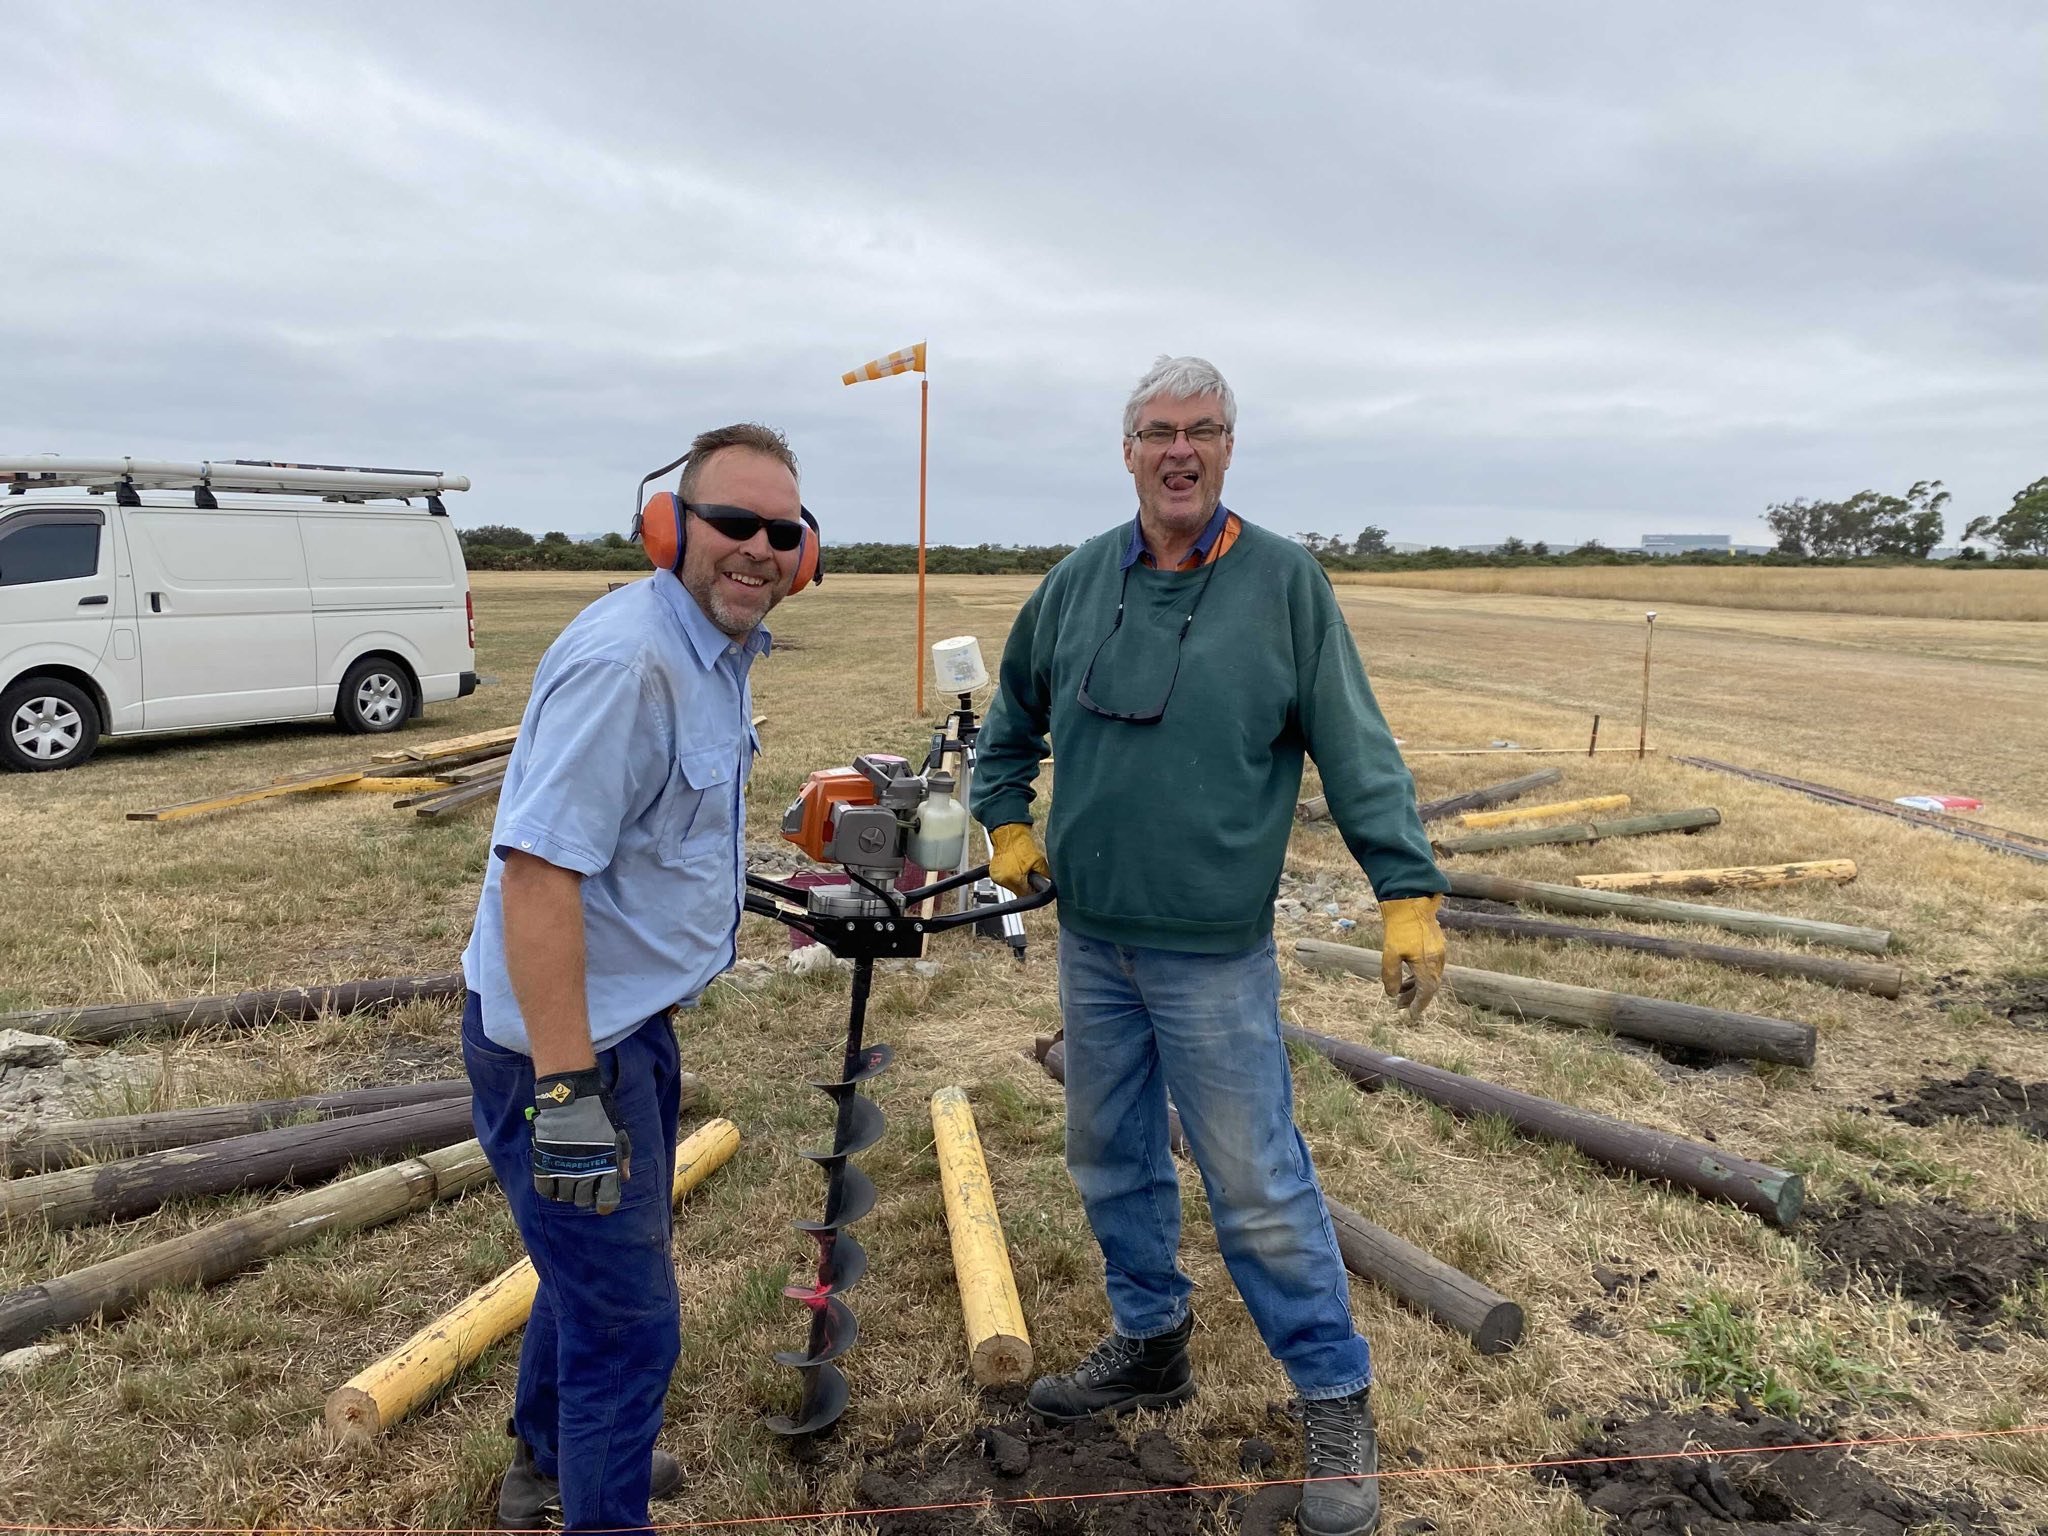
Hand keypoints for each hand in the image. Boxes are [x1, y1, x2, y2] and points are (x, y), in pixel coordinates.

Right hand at [530, 1069, 630, 1213]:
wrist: (571, 1098)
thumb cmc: (599, 1113)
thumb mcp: (618, 1134)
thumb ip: (622, 1158)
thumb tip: (624, 1177)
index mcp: (606, 1166)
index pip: (607, 1199)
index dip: (605, 1204)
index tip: (603, 1203)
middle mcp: (585, 1172)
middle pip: (583, 1200)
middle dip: (585, 1196)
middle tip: (584, 1185)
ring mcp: (564, 1169)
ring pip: (564, 1196)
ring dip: (567, 1192)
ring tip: (569, 1180)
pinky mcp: (545, 1164)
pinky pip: (544, 1190)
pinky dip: (549, 1189)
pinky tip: (554, 1182)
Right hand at [989, 822, 1050, 896]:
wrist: (1009, 834)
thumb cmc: (1022, 844)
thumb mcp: (1039, 861)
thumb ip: (1044, 877)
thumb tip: (1048, 886)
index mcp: (1014, 878)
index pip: (1026, 895)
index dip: (1033, 891)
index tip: (1036, 886)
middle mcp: (1003, 880)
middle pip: (1018, 892)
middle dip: (1025, 886)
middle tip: (1029, 875)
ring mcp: (997, 877)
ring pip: (1011, 887)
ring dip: (1017, 882)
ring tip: (1021, 869)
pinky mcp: (993, 874)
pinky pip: (1005, 881)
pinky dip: (1010, 877)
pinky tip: (1014, 868)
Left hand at [1379, 895, 1446, 1018]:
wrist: (1410, 901)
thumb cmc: (1398, 928)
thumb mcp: (1390, 954)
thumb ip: (1391, 976)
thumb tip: (1392, 994)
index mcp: (1428, 964)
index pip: (1427, 992)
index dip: (1419, 1004)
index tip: (1411, 1015)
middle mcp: (1437, 959)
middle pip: (1430, 986)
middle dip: (1415, 997)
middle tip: (1399, 1005)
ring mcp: (1438, 951)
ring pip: (1430, 976)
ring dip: (1416, 986)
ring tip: (1400, 992)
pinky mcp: (1436, 944)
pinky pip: (1430, 966)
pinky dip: (1419, 974)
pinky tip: (1407, 975)